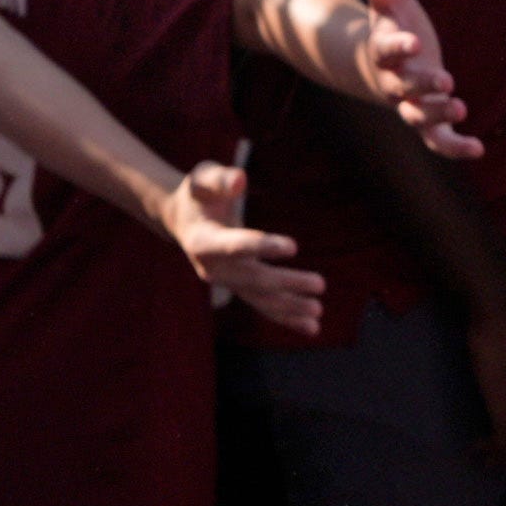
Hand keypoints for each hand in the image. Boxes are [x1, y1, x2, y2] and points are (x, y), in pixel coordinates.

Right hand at [163, 162, 319, 336]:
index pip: (235, 245)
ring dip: (290, 307)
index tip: (293, 247)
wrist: (184, 220)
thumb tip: (239, 179)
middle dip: (287, 283)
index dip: (262, 246)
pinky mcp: (238, 288)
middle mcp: (212, 268)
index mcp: (202, 240)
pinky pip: (262, 305)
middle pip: (253, 278)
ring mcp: (225, 282)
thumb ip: (220, 179)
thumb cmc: (198, 194)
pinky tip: (311, 327)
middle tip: (320, 284)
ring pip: (260, 299)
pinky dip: (287, 317)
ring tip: (318, 312)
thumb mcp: (203, 177)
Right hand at [354, 0, 482, 157]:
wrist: (386, 63)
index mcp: (381, 52)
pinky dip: (455, 147)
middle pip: (403, 89)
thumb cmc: (391, 26)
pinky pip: (437, 140)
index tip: (413, 41)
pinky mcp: (428, 119)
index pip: (385, 51)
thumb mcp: (387, 2)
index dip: (398, 47)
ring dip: (437, 117)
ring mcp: (411, 104)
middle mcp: (393, 83)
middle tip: (446, 81)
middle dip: (423, 86)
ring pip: (418, 118)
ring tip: (460, 108)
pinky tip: (478, 149)